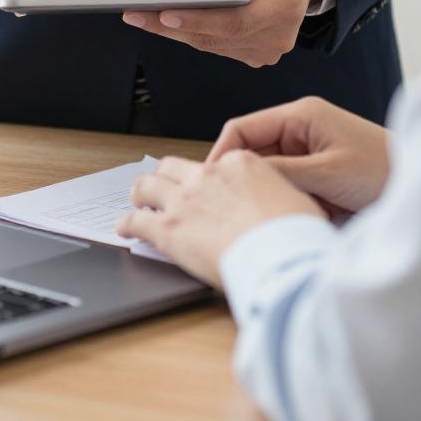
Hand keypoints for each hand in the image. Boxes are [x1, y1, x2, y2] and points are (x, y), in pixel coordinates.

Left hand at [118, 153, 323, 287]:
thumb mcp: (295, 199)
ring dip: (140, 193)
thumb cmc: (296, 235)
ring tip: (137, 202)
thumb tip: (276, 204)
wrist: (283, 256)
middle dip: (164, 176)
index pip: (212, 164)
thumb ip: (274, 193)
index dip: (204, 178)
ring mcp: (185, 200)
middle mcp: (207, 175)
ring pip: (148, 185)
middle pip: (173, 167)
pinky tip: (125, 229)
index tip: (202, 188)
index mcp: (239, 163)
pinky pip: (138, 221)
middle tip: (161, 188)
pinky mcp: (169, 228)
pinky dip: (128, 224)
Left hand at [121, 0, 322, 67]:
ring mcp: (265, 49)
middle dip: (172, 26)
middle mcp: (278, 37)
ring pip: (211, 44)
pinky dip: (187, 33)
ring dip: (173, 32)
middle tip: (134, 14)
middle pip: (217, 37)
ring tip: (139, 16)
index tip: (165, 14)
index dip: (199, 21)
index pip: (236, 23)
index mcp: (286, 8)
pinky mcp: (252, 53)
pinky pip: (214, 45)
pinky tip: (160, 21)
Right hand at [209, 96, 390, 216]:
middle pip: (252, 151)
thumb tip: (240, 179)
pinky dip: (287, 201)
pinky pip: (287, 185)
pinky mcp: (316, 171)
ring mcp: (308, 150)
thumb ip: (283, 172)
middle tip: (233, 207)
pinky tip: (293, 217)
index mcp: (300, 115)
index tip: (208, 184)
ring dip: (270, 194)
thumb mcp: (328, 172)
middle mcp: (300, 128)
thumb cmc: (383, 172)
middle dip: (245, 179)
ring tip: (270, 214)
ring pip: (268, 172)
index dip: (221, 154)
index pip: (243, 128)